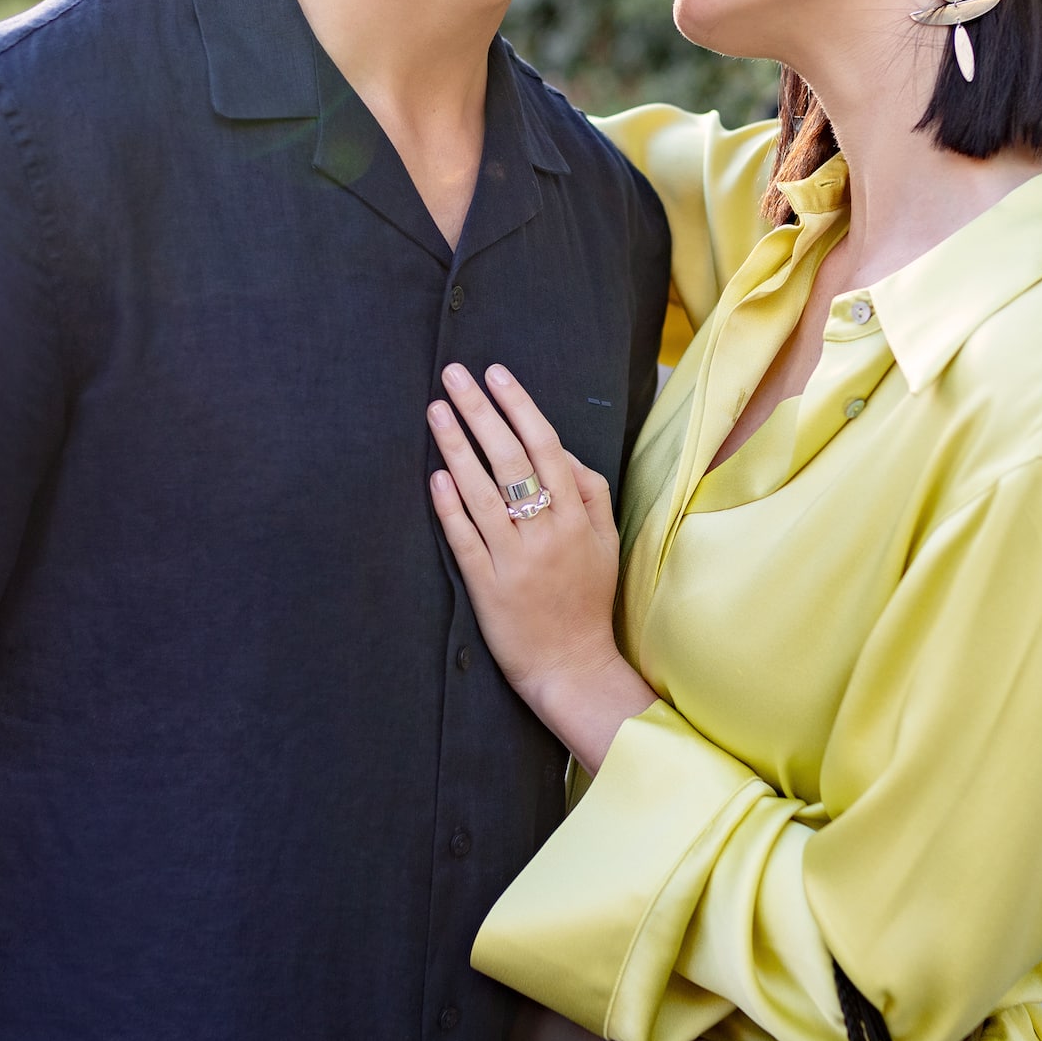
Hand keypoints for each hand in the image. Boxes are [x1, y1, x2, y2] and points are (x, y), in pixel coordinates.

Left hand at [427, 364, 655, 769]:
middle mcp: (546, 532)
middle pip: (509, 459)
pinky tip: (435, 474)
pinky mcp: (487, 586)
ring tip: (436, 411)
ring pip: (482, 492)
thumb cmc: (588, 600)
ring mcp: (515, 559)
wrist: (574, 666)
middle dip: (480, 411)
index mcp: (576, 517)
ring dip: (456, 447)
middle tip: (454, 375)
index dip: (519, 407)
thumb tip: (561, 451)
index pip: (546, 447)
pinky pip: (465, 538)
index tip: (496, 374)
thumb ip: (589, 493)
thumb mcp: (606, 542)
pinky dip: (449, 505)